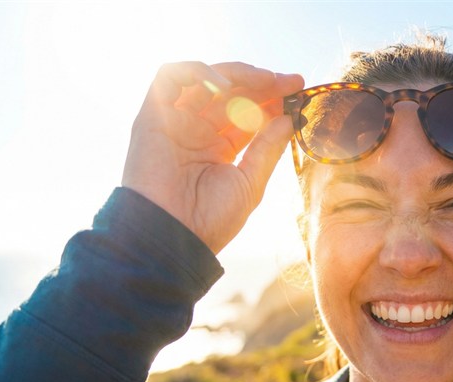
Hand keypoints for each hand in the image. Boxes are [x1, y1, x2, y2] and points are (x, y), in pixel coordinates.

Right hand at [122, 62, 303, 253]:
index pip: (248, 113)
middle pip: (231, 94)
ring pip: (204, 80)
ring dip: (237, 74)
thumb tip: (289, 118)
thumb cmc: (210, 220)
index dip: (273, 99)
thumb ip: (268, 148)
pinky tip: (224, 86)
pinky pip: (167, 78)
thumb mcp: (250, 182)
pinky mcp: (152, 117)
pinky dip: (195, 72)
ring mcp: (175, 123)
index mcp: (219, 149)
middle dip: (263, 84)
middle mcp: (197, 132)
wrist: (173, 238)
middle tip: (290, 82)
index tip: (300, 90)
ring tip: (265, 81)